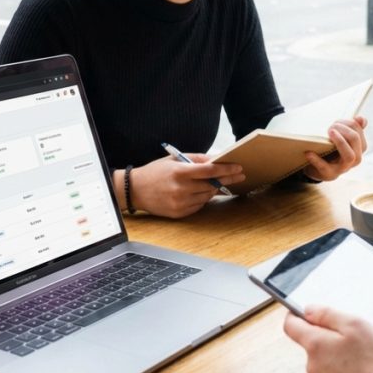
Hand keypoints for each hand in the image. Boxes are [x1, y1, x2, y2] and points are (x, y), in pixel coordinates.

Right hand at [126, 155, 243, 218]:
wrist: (134, 190)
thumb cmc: (155, 172)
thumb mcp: (174, 160)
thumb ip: (196, 158)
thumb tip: (216, 159)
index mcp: (180, 172)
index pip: (210, 171)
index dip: (226, 169)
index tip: (238, 168)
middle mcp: (181, 188)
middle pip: (211, 184)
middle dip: (226, 179)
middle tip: (238, 175)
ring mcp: (180, 203)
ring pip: (207, 196)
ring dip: (214, 189)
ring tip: (215, 182)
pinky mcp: (178, 213)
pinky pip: (199, 206)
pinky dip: (203, 199)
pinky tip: (200, 192)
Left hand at [283, 305, 372, 372]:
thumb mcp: (355, 325)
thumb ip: (327, 314)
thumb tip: (307, 310)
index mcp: (315, 345)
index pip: (290, 326)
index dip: (297, 315)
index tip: (309, 312)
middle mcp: (313, 366)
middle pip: (311, 343)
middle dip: (327, 336)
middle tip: (352, 336)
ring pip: (325, 360)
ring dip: (337, 354)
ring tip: (362, 355)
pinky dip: (344, 371)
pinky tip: (363, 371)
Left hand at [303, 116, 366, 181]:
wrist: (317, 169)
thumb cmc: (330, 150)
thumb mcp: (341, 139)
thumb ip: (351, 128)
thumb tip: (361, 119)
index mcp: (358, 149)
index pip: (358, 133)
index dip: (348, 124)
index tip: (336, 122)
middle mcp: (354, 159)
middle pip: (355, 141)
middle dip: (344, 130)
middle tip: (331, 127)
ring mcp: (342, 168)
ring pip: (349, 156)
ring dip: (340, 142)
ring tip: (330, 132)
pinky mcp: (329, 174)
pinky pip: (324, 167)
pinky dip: (316, 160)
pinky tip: (309, 153)